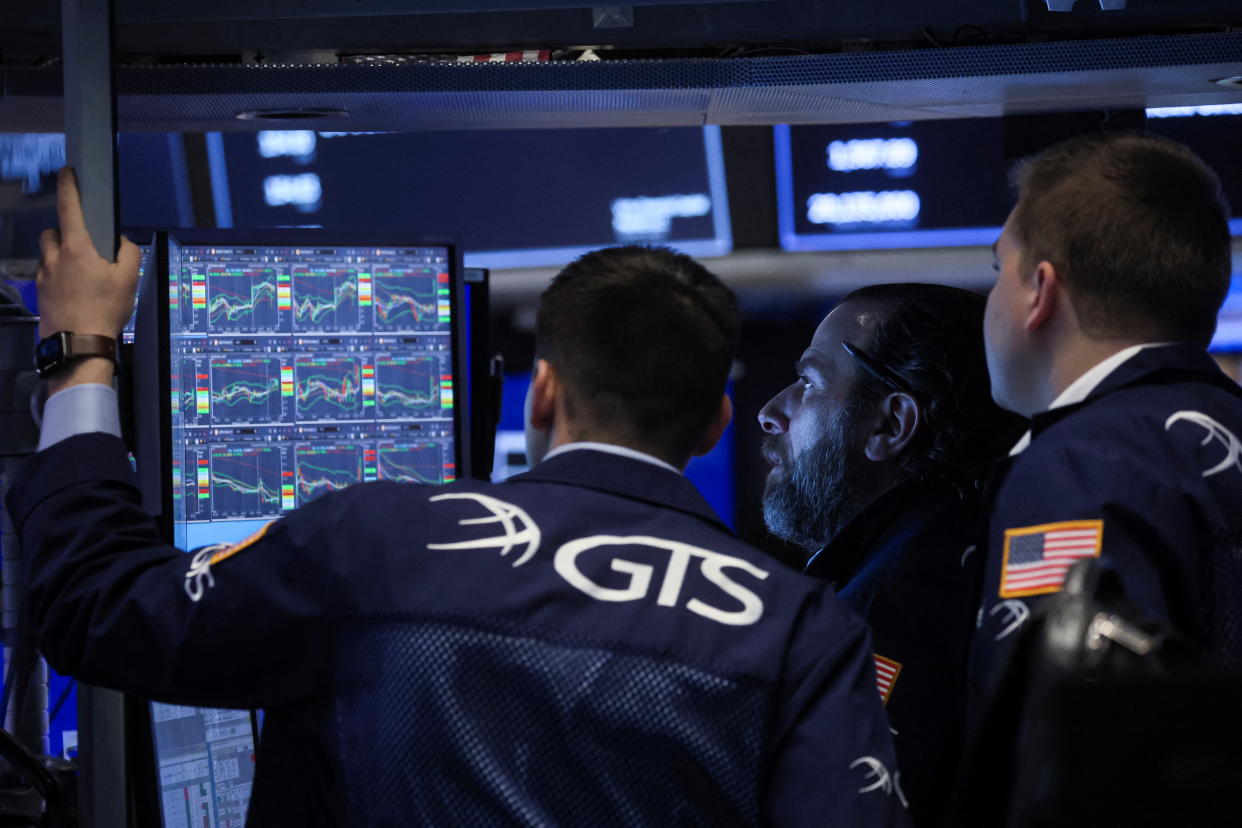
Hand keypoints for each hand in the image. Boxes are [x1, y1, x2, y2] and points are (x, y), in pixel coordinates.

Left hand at [37, 167, 140, 341]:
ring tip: (81, 274)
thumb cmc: (103, 312)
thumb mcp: (129, 280)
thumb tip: (122, 242)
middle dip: (66, 233)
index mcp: (76, 249)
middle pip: (54, 232)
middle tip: (86, 248)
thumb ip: (129, 253)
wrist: (79, 344)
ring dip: (61, 255)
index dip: (68, 186)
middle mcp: (55, 258)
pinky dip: (59, 277)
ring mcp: (44, 276)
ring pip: (48, 254)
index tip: (67, 174)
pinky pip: (48, 275)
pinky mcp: (40, 292)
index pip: (68, 207)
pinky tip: (75, 292)